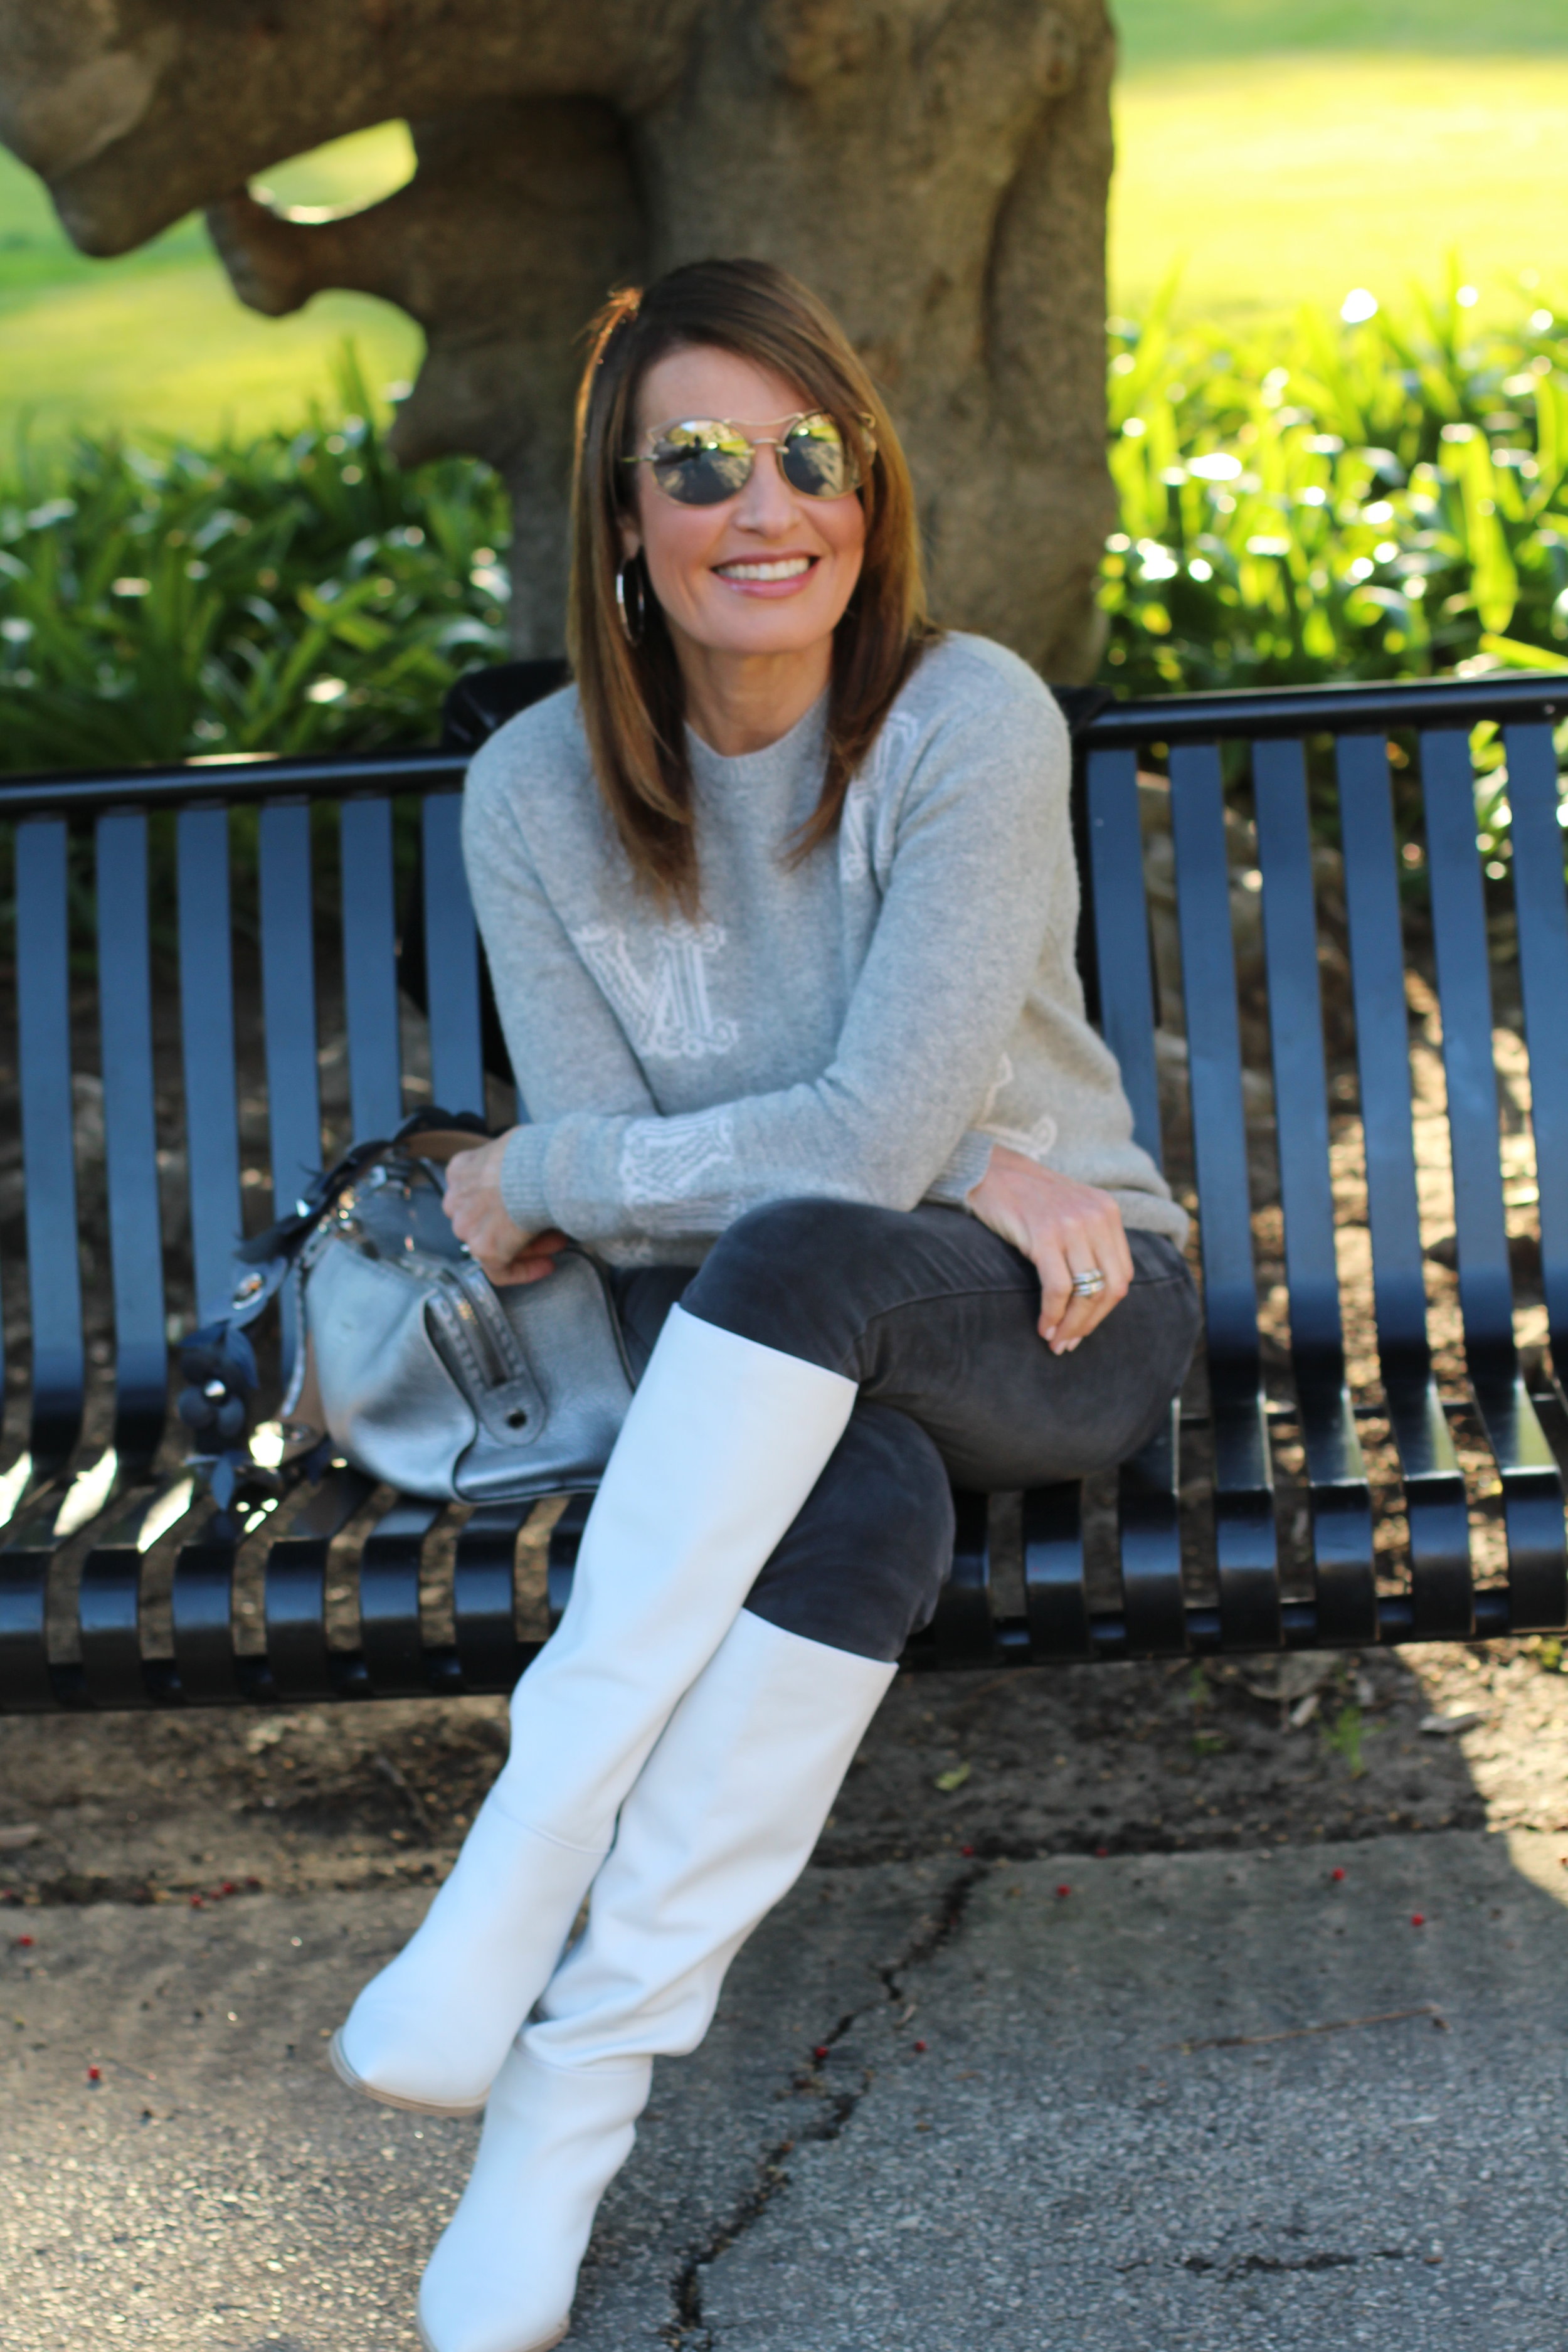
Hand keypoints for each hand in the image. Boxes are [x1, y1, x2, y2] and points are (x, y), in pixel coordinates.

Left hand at [443, 1133, 568, 1286]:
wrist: (539, 1169)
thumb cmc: (536, 1153)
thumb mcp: (514, 1147)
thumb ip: (510, 1162)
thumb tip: (530, 1171)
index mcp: (460, 1169)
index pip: (475, 1193)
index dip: (503, 1204)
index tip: (524, 1208)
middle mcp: (456, 1199)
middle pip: (483, 1220)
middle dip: (515, 1224)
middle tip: (548, 1226)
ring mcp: (466, 1225)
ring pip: (492, 1244)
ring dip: (526, 1244)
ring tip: (558, 1241)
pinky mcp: (483, 1248)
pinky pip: (500, 1270)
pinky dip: (524, 1270)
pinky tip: (546, 1265)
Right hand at [966, 1142, 1132, 1353]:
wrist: (989, 1170)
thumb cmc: (1025, 1198)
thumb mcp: (1070, 1212)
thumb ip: (1089, 1242)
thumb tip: (1092, 1298)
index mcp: (1107, 1213)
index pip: (1123, 1274)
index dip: (1106, 1309)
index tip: (1084, 1328)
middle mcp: (1096, 1217)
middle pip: (1110, 1287)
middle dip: (1091, 1323)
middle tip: (1069, 1343)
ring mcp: (1072, 1225)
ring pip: (1087, 1292)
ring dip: (1071, 1325)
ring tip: (1055, 1341)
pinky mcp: (1045, 1235)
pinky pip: (1058, 1288)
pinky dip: (1053, 1314)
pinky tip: (1043, 1326)